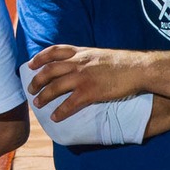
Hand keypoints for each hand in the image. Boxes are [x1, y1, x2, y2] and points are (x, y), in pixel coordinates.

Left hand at [26, 44, 142, 119]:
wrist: (138, 68)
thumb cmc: (122, 62)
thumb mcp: (100, 54)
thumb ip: (87, 58)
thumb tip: (79, 65)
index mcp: (81, 52)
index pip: (54, 51)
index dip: (40, 57)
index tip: (31, 64)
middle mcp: (79, 63)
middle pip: (50, 70)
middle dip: (37, 80)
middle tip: (30, 89)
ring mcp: (83, 77)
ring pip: (56, 87)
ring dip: (44, 96)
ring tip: (37, 104)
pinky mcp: (91, 92)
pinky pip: (70, 104)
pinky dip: (61, 111)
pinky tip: (55, 117)